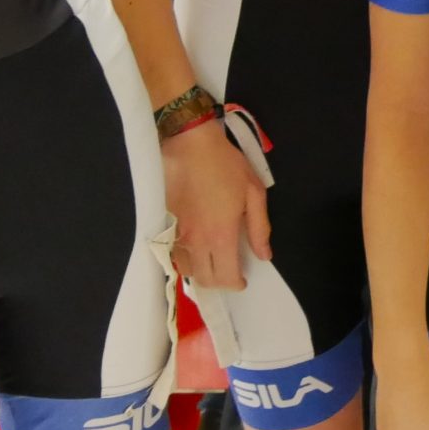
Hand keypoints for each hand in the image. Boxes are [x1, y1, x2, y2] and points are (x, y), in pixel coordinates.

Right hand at [161, 121, 269, 291]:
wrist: (190, 145)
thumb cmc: (226, 166)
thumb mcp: (254, 193)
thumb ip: (260, 228)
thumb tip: (264, 255)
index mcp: (221, 235)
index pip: (225, 276)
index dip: (235, 284)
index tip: (242, 280)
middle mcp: (196, 241)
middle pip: (203, 279)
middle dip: (218, 283)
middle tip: (228, 272)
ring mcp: (177, 234)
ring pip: (185, 269)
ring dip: (200, 271)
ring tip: (211, 261)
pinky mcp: (164, 224)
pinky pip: (173, 252)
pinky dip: (185, 258)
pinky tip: (194, 248)